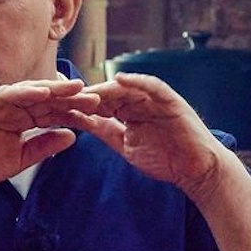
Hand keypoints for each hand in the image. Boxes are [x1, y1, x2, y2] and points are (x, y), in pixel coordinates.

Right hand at [0, 79, 101, 193]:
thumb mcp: (20, 158)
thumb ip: (44, 146)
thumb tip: (72, 136)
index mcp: (23, 119)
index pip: (54, 113)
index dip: (75, 113)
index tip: (99, 115)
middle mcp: (13, 107)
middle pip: (47, 99)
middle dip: (71, 98)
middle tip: (97, 97)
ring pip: (30, 92)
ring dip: (53, 89)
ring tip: (76, 88)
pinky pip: (5, 95)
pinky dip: (23, 92)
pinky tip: (42, 92)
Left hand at [66, 73, 231, 199]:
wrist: (194, 170)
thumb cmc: (164, 160)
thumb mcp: (124, 145)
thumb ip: (104, 130)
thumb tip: (78, 119)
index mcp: (128, 111)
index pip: (100, 103)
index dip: (79, 104)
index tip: (56, 105)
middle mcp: (139, 101)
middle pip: (109, 93)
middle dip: (87, 93)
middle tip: (64, 94)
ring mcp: (154, 99)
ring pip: (127, 88)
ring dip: (106, 88)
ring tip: (86, 89)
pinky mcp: (170, 100)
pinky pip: (152, 86)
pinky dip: (137, 81)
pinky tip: (120, 80)